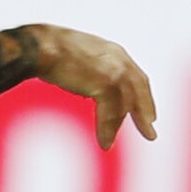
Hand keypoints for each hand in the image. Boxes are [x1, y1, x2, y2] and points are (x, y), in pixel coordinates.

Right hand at [24, 25, 159, 149]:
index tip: (146, 113)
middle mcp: (119, 59)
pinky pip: (110, 113)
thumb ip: (91, 70)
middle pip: (139, 90)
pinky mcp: (106, 83)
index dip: (142, 96)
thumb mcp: (79, 57)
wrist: (40, 47)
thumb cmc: (50, 50)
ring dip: (117, 127)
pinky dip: (106, 130)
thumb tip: (89, 88)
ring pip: (123, 105)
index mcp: (114, 51)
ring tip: (110, 145)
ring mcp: (114, 71)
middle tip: (150, 134)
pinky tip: (104, 143)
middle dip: (144, 112)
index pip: (136, 77)